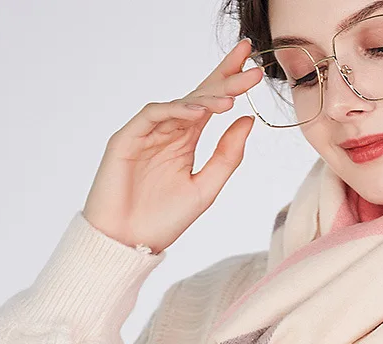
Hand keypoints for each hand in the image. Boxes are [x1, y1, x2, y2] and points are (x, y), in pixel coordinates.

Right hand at [82, 38, 263, 253]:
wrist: (129, 243)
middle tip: (250, 62)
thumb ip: (226, 156)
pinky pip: (153, 115)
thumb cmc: (164, 220)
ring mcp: (146, 133)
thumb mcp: (205, 189)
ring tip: (232, 96)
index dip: (230, 83)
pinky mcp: (126, 138)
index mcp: (185, 141)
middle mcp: (167, 131)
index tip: (255, 69)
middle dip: (224, 78)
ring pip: (179, 104)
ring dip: (206, 97)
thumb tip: (248, 121)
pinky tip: (200, 111)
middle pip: (198, 95)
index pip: (210, 105)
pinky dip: (176, 111)